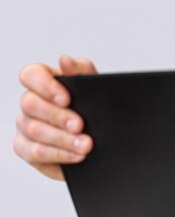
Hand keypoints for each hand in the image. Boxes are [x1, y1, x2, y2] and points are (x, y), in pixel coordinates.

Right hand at [14, 56, 96, 180]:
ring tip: (86, 145)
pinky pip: (34, 152)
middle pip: (30, 104)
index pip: (31, 75)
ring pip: (34, 130)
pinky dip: (58, 155)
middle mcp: (31, 102)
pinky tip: (77, 156)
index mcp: (46, 81)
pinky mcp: (26, 148)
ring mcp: (25, 125)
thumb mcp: (96, 87)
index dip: (45, 85)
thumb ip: (82, 71)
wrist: (106, 137)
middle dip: (58, 116)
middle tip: (80, 125)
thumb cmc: (96, 107)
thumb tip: (65, 60)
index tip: (66, 98)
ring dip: (63, 139)